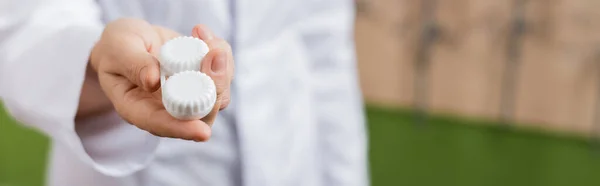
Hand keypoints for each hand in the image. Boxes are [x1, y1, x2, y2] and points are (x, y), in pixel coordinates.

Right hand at [89, 18, 233, 141]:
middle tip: (214, 53)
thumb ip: (133, 63)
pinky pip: (222, 71)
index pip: (162, 125)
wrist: (129, 40)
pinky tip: (199, 31)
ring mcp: (189, 94)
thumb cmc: (116, 49)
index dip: (183, 129)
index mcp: (139, 109)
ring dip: (221, 65)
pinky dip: (219, 51)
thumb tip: (153, 81)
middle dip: (215, 86)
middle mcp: (169, 108)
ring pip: (218, 93)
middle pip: (202, 113)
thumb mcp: (117, 49)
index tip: (202, 131)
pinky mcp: (202, 78)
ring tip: (202, 35)